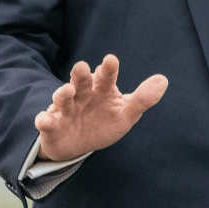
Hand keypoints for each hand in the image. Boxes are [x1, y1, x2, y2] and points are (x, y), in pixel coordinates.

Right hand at [34, 54, 167, 161]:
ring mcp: (66, 109)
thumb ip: (143, 99)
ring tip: (67, 90)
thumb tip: (164, 80)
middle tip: (82, 67)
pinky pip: (46, 122)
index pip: (106, 76)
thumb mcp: (126, 114)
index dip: (108, 69)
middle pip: (81, 81)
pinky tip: (44, 120)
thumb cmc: (105, 123)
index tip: (110, 61)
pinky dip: (44, 120)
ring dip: (63, 93)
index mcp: (102, 89)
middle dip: (81, 74)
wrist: (79, 146)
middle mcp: (83, 94)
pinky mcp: (51, 125)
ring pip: (62, 97)